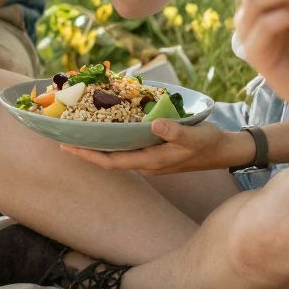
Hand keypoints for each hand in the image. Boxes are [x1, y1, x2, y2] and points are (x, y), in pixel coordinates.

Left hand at [60, 117, 249, 173]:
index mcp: (151, 162)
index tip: (68, 147)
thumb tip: (155, 125)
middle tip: (63, 138)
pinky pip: (127, 147)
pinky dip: (113, 139)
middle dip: (85, 151)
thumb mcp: (195, 136)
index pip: (112, 162)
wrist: (225, 151)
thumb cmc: (209, 144)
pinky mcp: (154, 151)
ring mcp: (150, 158)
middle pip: (108, 159)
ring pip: (117, 154)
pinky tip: (107, 128)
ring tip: (79, 132)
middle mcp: (146, 163)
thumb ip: (175, 132)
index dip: (88, 155)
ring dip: (97, 145)